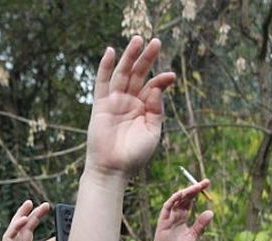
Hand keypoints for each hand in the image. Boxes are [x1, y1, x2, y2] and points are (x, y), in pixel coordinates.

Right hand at [85, 36, 175, 176]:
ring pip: (122, 74)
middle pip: (138, 75)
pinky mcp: (101, 106)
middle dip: (147, 59)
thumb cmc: (134, 156)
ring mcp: (114, 102)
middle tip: (156, 42)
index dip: (161, 80)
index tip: (170, 75)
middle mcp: (129, 103)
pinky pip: (102, 83)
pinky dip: (105, 67)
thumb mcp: (153, 132)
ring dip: (129, 57)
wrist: (113, 170)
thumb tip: (155, 87)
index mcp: (143, 109)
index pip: (153, 87)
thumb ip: (156, 109)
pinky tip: (110, 51)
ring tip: (138, 40)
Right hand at [146, 180, 213, 240]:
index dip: (198, 192)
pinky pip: (167, 207)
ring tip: (197, 186)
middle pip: (185, 198)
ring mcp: (169, 217)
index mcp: (183, 217)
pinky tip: (181, 194)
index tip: (207, 185)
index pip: (190, 201)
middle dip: (195, 189)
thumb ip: (200, 224)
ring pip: (177, 200)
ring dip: (187, 192)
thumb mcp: (193, 236)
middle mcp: (176, 215)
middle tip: (206, 182)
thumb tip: (211, 212)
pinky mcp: (163, 220)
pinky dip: (173, 200)